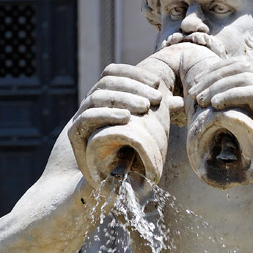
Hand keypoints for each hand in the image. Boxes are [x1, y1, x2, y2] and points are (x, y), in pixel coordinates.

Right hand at [69, 64, 175, 186]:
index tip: (157, 83)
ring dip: (124, 98)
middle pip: (107, 82)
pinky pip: (87, 117)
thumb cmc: (122, 153)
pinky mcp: (74, 134)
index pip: (113, 73)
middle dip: (134, 87)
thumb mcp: (140, 131)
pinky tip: (126, 117)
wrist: (95, 180)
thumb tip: (178, 101)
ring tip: (145, 107)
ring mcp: (80, 117)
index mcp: (103, 98)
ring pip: (97, 97)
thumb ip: (156, 115)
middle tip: (156, 98)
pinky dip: (107, 114)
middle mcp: (89, 104)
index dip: (134, 74)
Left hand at [188, 54, 252, 188]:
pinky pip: (252, 93)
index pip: (239, 64)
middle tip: (194, 93)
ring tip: (201, 99)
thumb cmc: (251, 148)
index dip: (216, 69)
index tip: (196, 82)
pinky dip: (230, 95)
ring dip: (218, 85)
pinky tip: (215, 104)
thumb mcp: (234, 120)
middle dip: (213, 76)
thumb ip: (225, 103)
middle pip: (241, 66)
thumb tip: (197, 90)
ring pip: (246, 76)